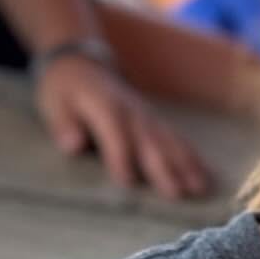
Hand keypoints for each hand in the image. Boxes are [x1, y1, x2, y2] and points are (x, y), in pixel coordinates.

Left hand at [35, 55, 210, 199]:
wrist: (84, 64)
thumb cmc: (64, 90)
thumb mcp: (53, 102)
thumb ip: (63, 125)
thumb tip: (72, 145)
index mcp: (105, 108)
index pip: (115, 135)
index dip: (121, 157)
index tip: (128, 182)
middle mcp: (132, 113)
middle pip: (149, 142)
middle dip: (163, 168)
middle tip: (177, 194)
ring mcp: (147, 117)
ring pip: (169, 142)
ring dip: (186, 166)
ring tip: (199, 189)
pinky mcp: (156, 123)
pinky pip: (177, 140)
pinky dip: (192, 158)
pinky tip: (206, 177)